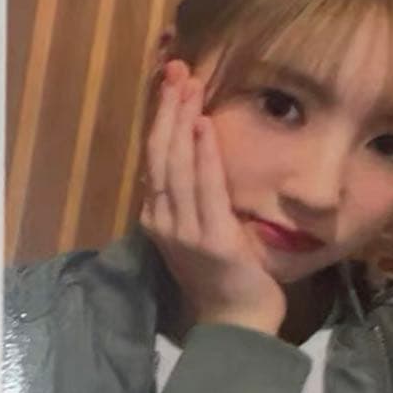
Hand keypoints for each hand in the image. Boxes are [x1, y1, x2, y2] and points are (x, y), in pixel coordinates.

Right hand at [140, 61, 286, 335]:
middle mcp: (163, 220)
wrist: (236, 323)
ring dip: (184, 121)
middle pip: (160, 154)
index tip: (171, 83)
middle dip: (168, 109)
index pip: (156, 158)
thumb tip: (195, 154)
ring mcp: (185, 232)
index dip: (161, 118)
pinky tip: (206, 126)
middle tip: (177, 69)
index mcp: (159, 216)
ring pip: (178, 166)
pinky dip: (205, 156)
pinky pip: (206, 190)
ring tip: (189, 86)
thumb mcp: (201, 231)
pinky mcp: (211, 240)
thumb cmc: (225, 276)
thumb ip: (193, 198)